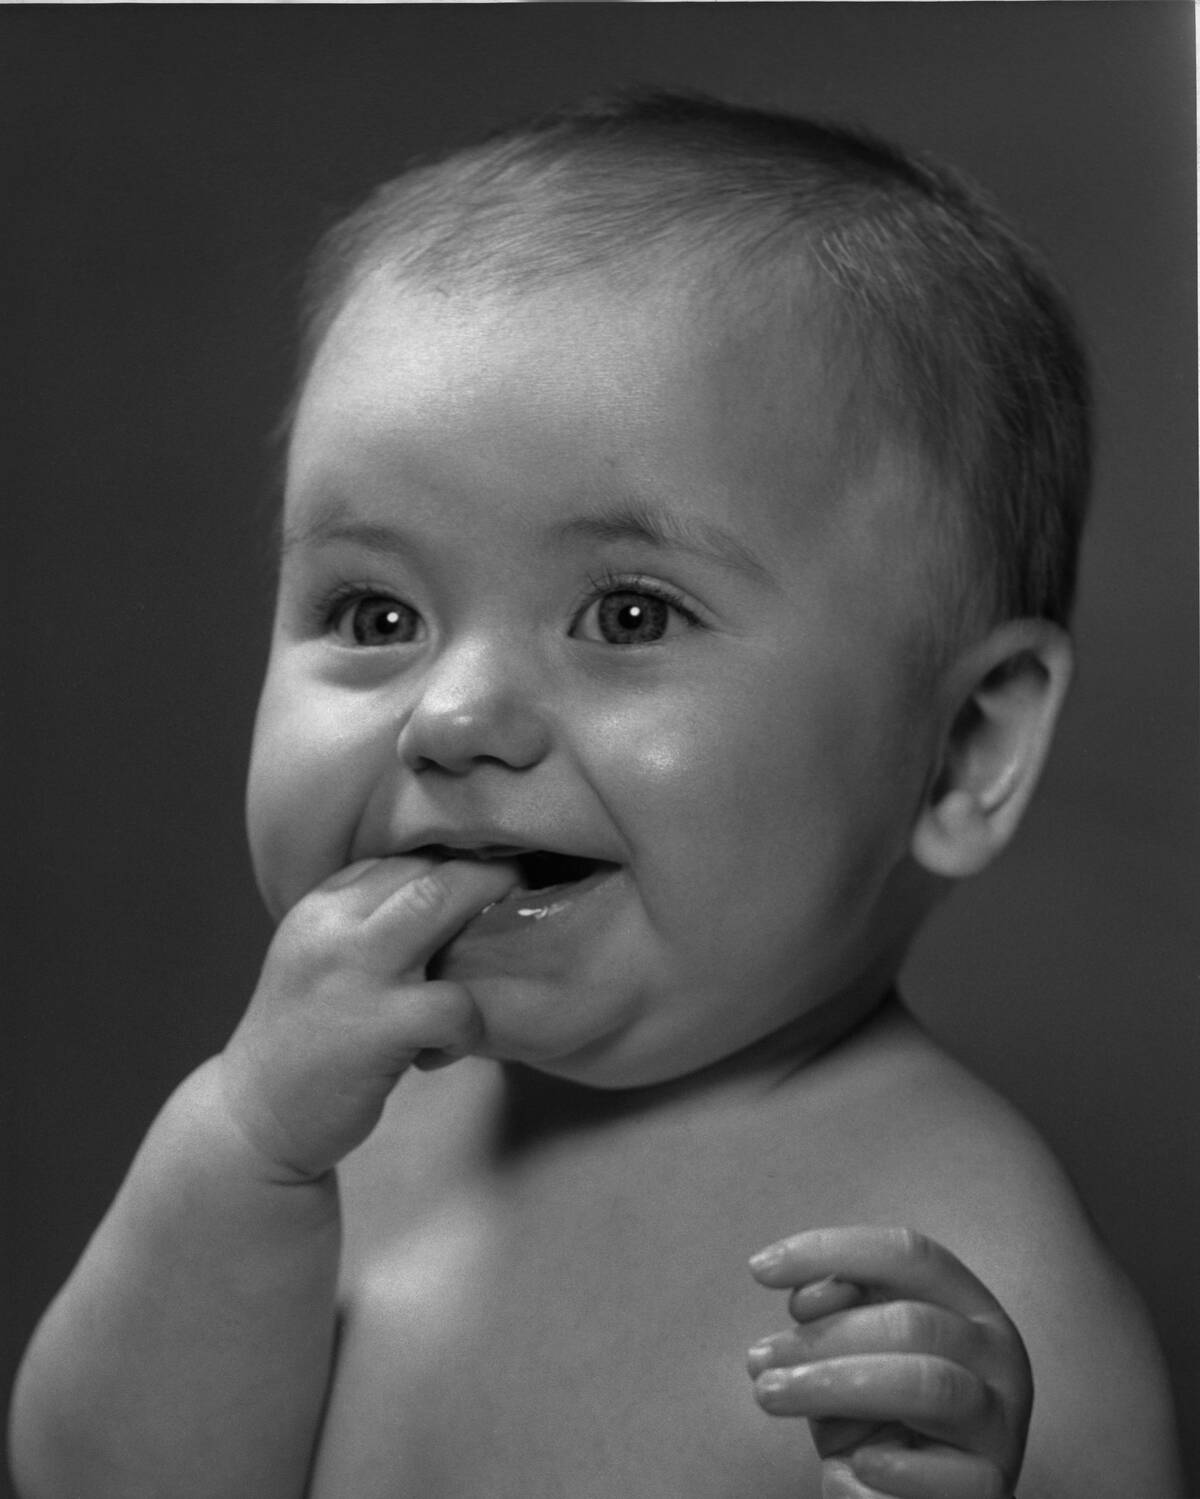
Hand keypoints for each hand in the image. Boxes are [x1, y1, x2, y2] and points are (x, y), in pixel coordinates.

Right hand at [217, 855, 518, 1181]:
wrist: (254, 1117)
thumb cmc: (308, 1037)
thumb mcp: (323, 957)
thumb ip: (372, 920)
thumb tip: (461, 888)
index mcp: (323, 904)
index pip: (405, 858)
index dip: (458, 866)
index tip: (491, 888)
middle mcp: (333, 925)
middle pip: (431, 868)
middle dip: (489, 875)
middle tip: (521, 905)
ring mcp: (354, 972)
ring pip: (442, 904)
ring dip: (487, 926)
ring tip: (491, 969)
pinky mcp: (376, 1026)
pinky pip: (456, 1002)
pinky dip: (469, 1024)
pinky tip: (446, 1047)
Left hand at [747, 1226, 1031, 1498]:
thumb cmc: (875, 1415)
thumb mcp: (845, 1356)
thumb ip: (834, 1314)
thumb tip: (813, 1295)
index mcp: (968, 1306)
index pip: (909, 1254)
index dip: (831, 1250)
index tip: (759, 1269)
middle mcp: (998, 1356)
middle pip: (911, 1321)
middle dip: (822, 1336)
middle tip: (758, 1360)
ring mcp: (1003, 1424)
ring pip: (926, 1383)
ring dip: (834, 1386)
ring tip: (771, 1395)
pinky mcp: (992, 1488)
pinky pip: (941, 1473)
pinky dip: (886, 1464)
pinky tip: (854, 1464)